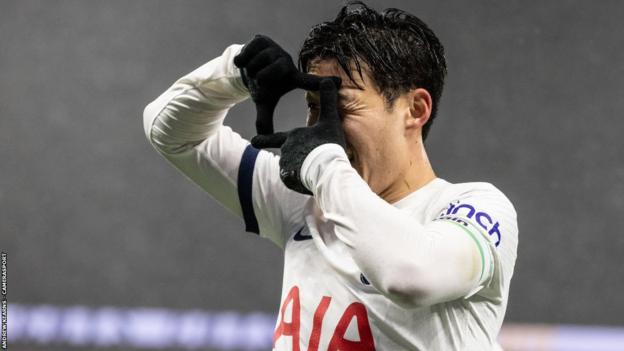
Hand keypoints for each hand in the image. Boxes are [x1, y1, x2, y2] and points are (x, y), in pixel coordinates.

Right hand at [234, 34, 323, 135]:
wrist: (244, 68)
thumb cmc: (260, 86)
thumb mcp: (263, 103)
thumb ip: (265, 120)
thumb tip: (262, 139)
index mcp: (291, 77)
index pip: (308, 81)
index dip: (322, 83)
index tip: (339, 82)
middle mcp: (286, 62)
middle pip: (272, 71)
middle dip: (261, 78)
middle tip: (259, 80)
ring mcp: (275, 49)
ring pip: (258, 62)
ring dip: (250, 70)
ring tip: (252, 71)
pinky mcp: (261, 39)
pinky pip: (248, 53)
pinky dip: (242, 60)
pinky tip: (244, 61)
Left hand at [252, 78, 345, 194]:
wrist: (325, 169)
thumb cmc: (327, 144)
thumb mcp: (330, 121)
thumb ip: (328, 101)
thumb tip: (329, 80)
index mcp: (292, 137)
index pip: (275, 138)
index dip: (264, 139)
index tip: (253, 141)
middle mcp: (285, 151)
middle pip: (289, 156)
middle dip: (295, 160)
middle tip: (303, 164)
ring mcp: (285, 166)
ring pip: (292, 170)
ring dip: (301, 172)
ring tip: (314, 172)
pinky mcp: (289, 180)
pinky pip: (294, 182)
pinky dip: (301, 182)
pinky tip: (312, 182)